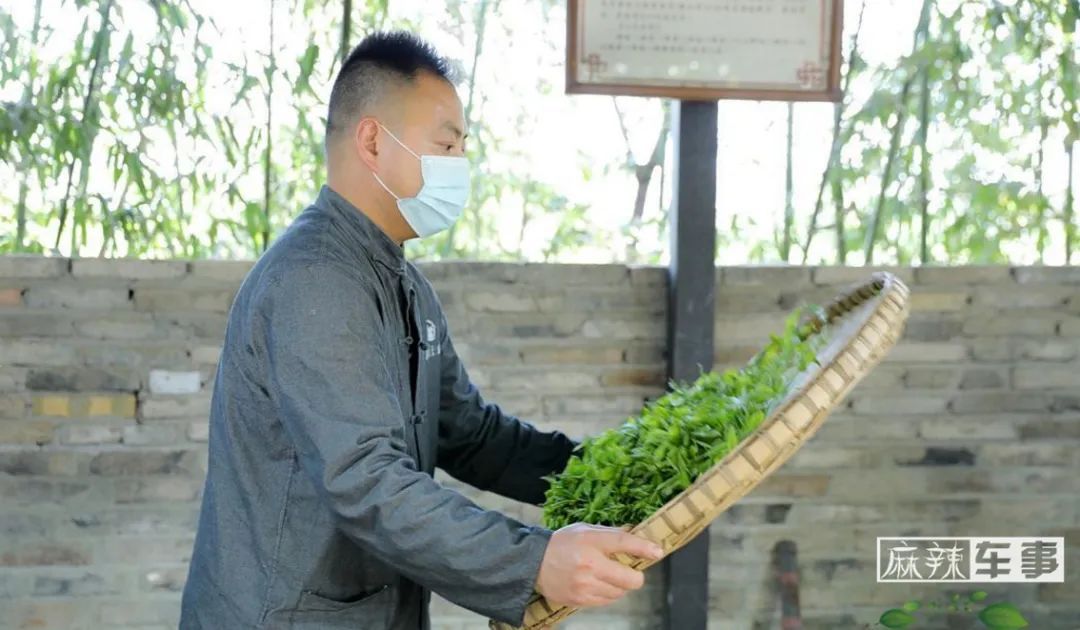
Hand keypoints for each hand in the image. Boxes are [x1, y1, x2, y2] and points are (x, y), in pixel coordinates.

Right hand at [534, 523, 663, 608]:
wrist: (533, 563)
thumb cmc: (562, 543)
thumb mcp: (584, 529)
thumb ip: (610, 533)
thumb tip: (635, 534)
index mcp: (590, 541)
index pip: (623, 543)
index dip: (643, 548)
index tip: (657, 551)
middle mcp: (589, 565)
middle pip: (630, 579)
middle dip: (635, 576)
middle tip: (631, 571)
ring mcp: (585, 585)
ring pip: (620, 592)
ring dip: (620, 586)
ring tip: (608, 576)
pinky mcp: (580, 600)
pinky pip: (607, 600)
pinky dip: (608, 593)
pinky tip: (597, 583)